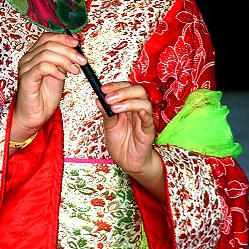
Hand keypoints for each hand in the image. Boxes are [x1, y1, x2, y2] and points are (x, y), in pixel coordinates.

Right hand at [11, 32, 86, 141]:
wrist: (35, 116)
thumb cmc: (45, 96)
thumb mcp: (59, 73)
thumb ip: (64, 60)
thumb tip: (75, 44)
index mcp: (34, 54)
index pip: (47, 37)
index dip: (62, 37)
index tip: (77, 43)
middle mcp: (28, 58)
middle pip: (48, 44)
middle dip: (68, 50)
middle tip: (81, 60)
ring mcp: (25, 68)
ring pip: (46, 54)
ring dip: (64, 60)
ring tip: (74, 71)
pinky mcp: (26, 79)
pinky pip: (41, 67)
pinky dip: (55, 69)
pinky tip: (62, 77)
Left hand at [98, 82, 165, 201]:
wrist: (127, 162)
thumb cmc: (120, 143)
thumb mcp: (108, 126)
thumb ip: (106, 113)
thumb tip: (98, 99)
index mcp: (126, 105)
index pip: (125, 87)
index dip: (115, 86)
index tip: (103, 89)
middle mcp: (136, 109)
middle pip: (137, 91)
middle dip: (122, 91)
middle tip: (109, 98)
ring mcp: (143, 119)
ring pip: (144, 102)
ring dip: (129, 102)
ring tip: (115, 108)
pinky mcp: (148, 131)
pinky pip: (149, 120)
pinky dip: (145, 114)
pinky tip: (139, 112)